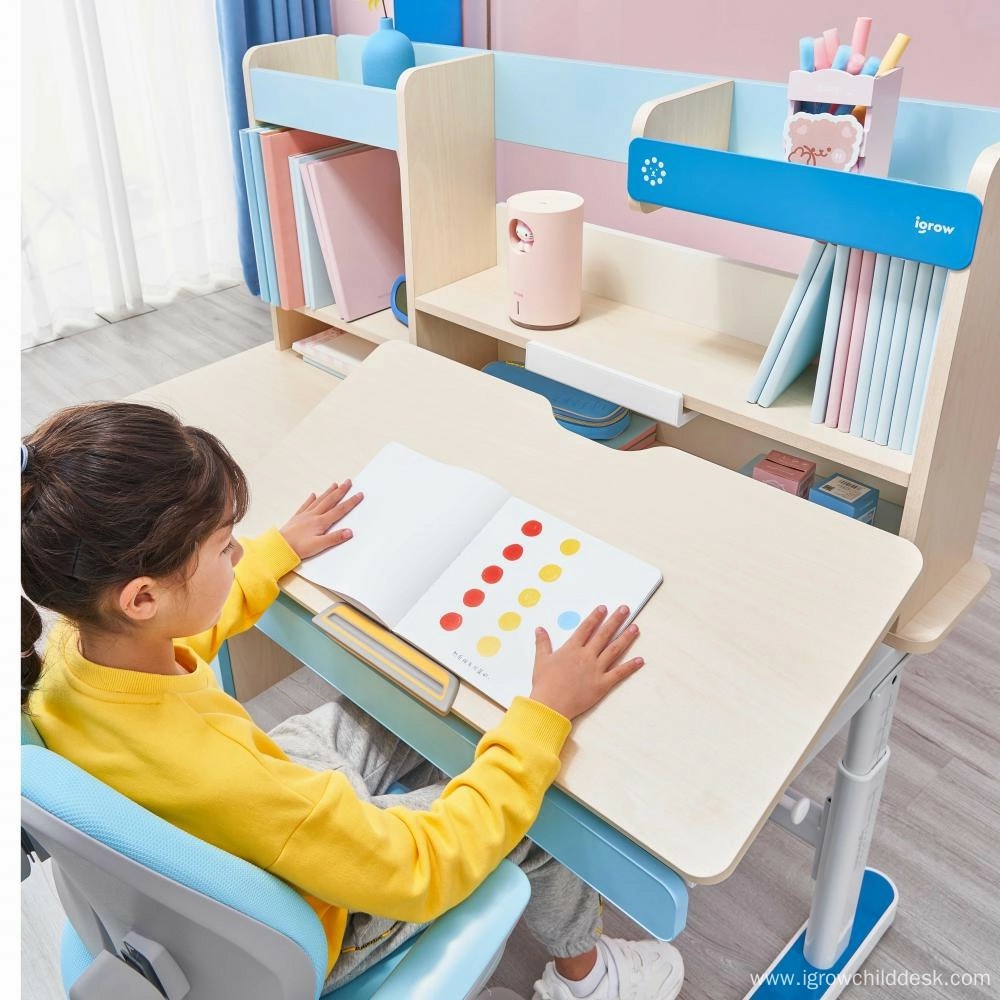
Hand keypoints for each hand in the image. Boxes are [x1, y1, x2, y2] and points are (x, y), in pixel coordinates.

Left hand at [280, 480, 363, 558]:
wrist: (279, 547)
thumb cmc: (298, 548)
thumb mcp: (319, 546)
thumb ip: (334, 538)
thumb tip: (349, 532)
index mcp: (320, 522)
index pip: (339, 510)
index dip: (350, 502)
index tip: (359, 494)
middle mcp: (313, 515)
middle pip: (330, 501)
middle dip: (340, 491)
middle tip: (348, 482)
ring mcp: (304, 515)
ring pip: (319, 500)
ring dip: (328, 492)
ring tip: (334, 484)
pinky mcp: (297, 518)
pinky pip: (305, 505)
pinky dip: (310, 499)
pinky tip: (313, 495)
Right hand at [528, 605, 643, 720]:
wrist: (551, 705)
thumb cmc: (544, 684)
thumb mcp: (541, 661)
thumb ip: (542, 643)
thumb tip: (539, 629)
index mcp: (572, 649)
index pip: (586, 628)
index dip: (595, 617)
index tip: (603, 608)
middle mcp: (586, 656)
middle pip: (604, 634)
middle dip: (615, 620)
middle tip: (625, 610)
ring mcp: (596, 669)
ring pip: (614, 650)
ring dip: (625, 638)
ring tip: (635, 627)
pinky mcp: (602, 684)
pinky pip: (619, 673)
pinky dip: (630, 666)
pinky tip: (640, 660)